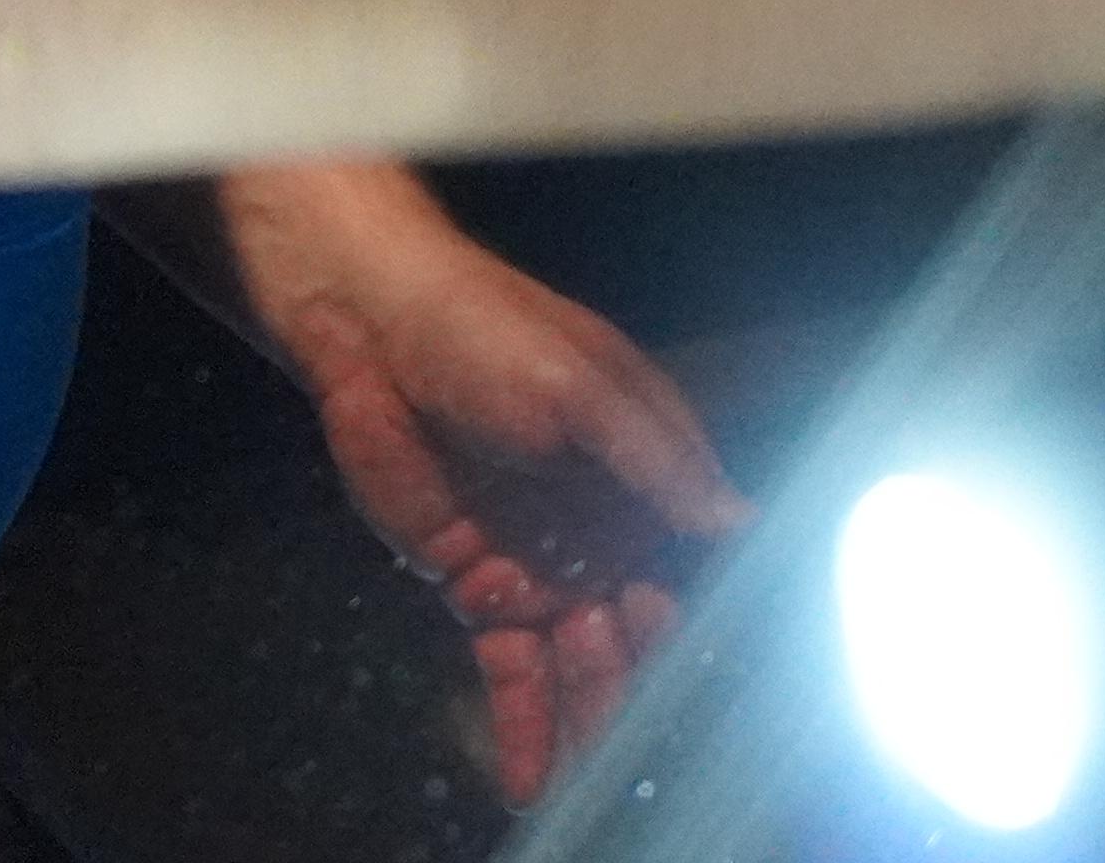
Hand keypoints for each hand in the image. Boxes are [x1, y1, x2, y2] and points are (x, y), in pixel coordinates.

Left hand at [212, 160, 748, 805]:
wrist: (368, 323)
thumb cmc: (486, 331)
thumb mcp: (581, 382)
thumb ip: (655, 456)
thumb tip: (736, 520)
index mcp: (641, 477)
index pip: (688, 571)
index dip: (693, 635)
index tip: (698, 695)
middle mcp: (601, 531)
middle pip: (633, 636)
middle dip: (637, 700)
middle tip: (633, 757)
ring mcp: (538, 563)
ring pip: (576, 665)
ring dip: (587, 723)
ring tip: (588, 781)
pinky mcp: (474, 584)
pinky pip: (509, 666)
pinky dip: (524, 722)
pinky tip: (533, 777)